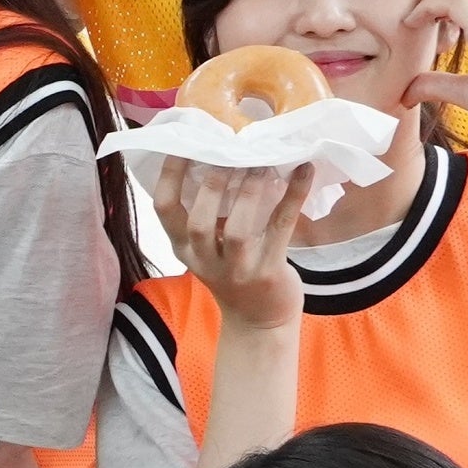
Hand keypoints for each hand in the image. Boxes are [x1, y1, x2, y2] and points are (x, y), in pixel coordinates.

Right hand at [154, 157, 304, 329]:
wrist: (259, 322)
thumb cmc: (233, 274)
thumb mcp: (207, 249)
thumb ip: (206, 215)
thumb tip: (218, 159)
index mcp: (183, 249)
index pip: (164, 209)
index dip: (170, 175)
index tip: (183, 145)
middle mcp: (204, 260)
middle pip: (198, 221)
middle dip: (212, 185)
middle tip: (230, 155)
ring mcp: (237, 269)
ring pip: (237, 229)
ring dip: (249, 192)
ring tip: (262, 164)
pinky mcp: (268, 272)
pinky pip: (280, 228)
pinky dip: (292, 196)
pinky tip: (304, 172)